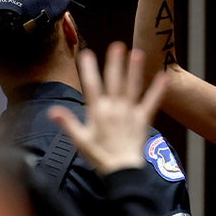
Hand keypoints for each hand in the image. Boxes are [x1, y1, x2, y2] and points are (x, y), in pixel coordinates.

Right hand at [48, 42, 168, 175]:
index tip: (87, 54)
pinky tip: (164, 76)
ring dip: (135, 70)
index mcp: (98, 112)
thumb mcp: (80, 140)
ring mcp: (130, 113)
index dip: (89, 70)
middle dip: (115, 63)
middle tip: (117, 45)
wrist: (121, 170)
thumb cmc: (99, 156)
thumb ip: (67, 123)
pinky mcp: (143, 119)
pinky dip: (158, 90)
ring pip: (132, 87)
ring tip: (137, 53)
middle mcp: (114, 108)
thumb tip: (52, 111)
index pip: (92, 86)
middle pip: (114, 81)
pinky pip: (152, 102)